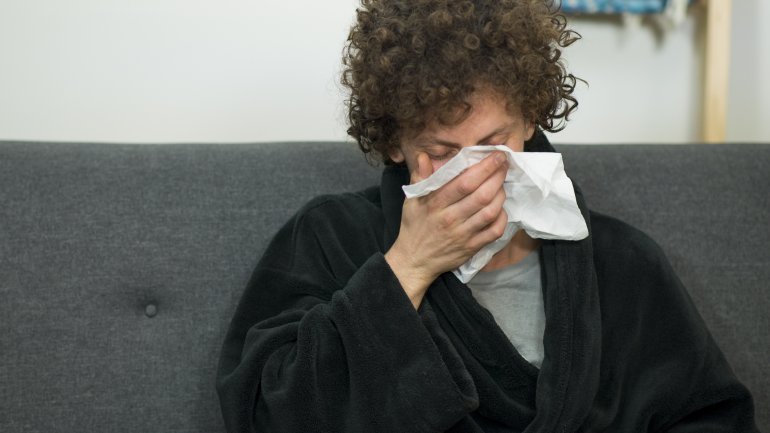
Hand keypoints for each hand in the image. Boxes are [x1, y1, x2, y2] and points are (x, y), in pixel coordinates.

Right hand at [385, 151, 508, 307]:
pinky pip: (494, 232)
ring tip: (501, 184)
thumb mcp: (411, 200)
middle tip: (504, 165)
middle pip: (481, 195)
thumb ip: (419, 177)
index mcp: (435, 204)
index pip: (465, 182)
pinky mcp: (472, 248)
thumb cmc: (414, 227)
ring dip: (501, 195)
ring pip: (490, 212)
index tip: (496, 155)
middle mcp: (450, 218)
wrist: (414, 260)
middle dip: (497, 177)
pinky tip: (501, 208)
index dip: (484, 167)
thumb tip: (424, 156)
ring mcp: (463, 235)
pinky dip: (502, 218)